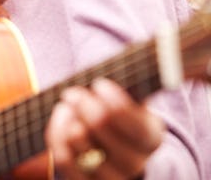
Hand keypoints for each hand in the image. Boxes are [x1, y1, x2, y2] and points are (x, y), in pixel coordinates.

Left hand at [45, 78, 164, 178]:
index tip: (98, 85)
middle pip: (102, 129)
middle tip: (75, 92)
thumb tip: (166, 54)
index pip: (135, 125)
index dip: (113, 102)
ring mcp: (110, 176)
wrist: (106, 145)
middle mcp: (134, 161)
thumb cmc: (115, 109)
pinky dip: (56, 134)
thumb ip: (141, 73)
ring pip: (80, 144)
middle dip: (83, 103)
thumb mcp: (130, 92)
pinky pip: (64, 159)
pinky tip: (60, 119)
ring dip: (67, 117)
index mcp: (151, 136)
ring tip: (67, 104)